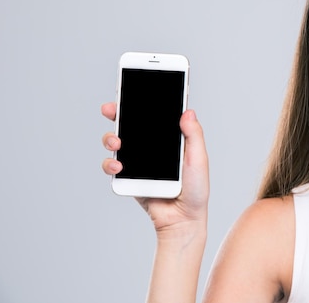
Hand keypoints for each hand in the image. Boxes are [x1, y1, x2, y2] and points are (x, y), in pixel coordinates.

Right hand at [101, 102, 209, 233]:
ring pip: (116, 141)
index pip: (154, 115)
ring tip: (116, 142)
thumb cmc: (196, 190)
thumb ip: (194, 136)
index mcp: (169, 138)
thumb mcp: (199, 160)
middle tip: (111, 109)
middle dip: (117, 113)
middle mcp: (152, 146)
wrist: (183, 220)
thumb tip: (188, 111)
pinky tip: (118, 164)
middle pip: (130, 124)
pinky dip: (110, 162)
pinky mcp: (129, 176)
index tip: (132, 88)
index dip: (142, 101)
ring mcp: (138, 161)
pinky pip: (113, 165)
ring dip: (110, 137)